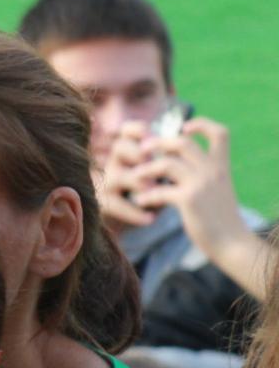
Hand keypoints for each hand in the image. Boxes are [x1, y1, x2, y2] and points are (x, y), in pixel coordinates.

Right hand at [97, 126, 160, 231]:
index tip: (153, 136)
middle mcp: (115, 161)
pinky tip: (150, 219)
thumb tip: (191, 145)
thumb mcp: (161, 168)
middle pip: (120, 147)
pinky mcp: (105, 202)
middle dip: (138, 153)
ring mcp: (108, 181)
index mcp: (130, 147)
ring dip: (137, 182)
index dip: (139, 130)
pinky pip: (116, 205)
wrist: (138, 215)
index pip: (128, 129)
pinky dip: (133, 212)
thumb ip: (170, 156)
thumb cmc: (156, 186)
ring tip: (155, 191)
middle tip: (154, 161)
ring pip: (117, 175)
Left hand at [128, 118, 250, 261]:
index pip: (219, 133)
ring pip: (166, 164)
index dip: (202, 124)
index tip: (183, 128)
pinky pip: (159, 190)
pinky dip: (145, 195)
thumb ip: (205, 175)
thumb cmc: (221, 219)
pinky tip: (139, 201)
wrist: (232, 242)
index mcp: (221, 166)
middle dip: (158, 143)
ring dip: (145, 169)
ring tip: (134, 177)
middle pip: (182, 143)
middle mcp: (212, 171)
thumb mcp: (217, 190)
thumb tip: (182, 166)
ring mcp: (201, 184)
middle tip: (142, 150)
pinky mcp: (189, 200)